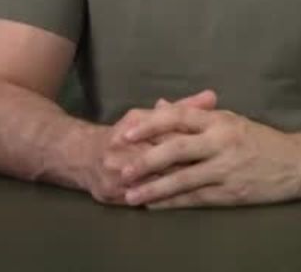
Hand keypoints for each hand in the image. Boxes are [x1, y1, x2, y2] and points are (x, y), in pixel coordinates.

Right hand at [83, 90, 216, 205]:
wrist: (81, 156)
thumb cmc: (124, 134)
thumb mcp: (149, 115)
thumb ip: (182, 108)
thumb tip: (212, 96)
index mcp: (135, 123)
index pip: (170, 131)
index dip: (195, 138)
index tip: (219, 144)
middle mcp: (122, 148)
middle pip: (162, 158)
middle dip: (189, 164)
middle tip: (215, 168)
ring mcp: (115, 173)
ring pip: (153, 181)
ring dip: (179, 186)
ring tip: (204, 186)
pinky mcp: (111, 194)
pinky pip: (142, 200)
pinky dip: (163, 201)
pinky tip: (183, 202)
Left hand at [116, 106, 300, 208]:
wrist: (296, 164)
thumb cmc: (259, 140)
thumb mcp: (229, 120)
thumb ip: (194, 114)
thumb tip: (160, 106)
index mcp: (219, 120)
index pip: (178, 117)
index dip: (149, 125)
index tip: (125, 133)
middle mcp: (221, 142)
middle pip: (176, 149)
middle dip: (145, 160)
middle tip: (121, 169)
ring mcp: (226, 168)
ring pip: (183, 178)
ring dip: (154, 188)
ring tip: (130, 195)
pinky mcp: (231, 192)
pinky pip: (196, 198)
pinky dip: (173, 203)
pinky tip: (154, 206)